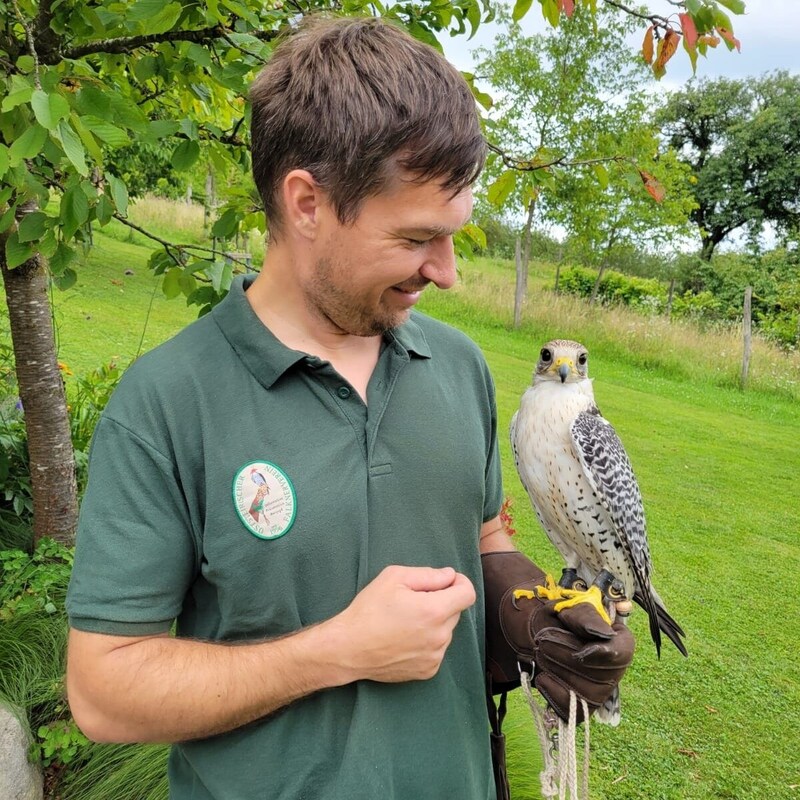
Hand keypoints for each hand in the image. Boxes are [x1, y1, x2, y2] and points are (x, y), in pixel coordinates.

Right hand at [333, 565, 475, 682]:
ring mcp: (435, 656)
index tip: (447, 581)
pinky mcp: (428, 671)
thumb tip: (449, 576)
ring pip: (446, 631)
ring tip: (407, 622)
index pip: (468, 594)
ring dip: (435, 622)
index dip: (460, 582)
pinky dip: (428, 641)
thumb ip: (428, 574)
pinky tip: (405, 638)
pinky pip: (437, 649)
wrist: (349, 648)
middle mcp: (439, 636)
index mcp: (434, 611)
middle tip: (415, 601)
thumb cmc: (368, 610)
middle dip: (442, 601)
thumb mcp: (393, 578)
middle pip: (456, 611)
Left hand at [482, 551, 633, 722]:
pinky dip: (553, 693)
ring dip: (557, 671)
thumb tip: (601, 632)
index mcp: (621, 641)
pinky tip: (542, 677)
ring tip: (541, 654)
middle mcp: (616, 671)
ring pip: (585, 694)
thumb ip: (585, 616)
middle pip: (598, 675)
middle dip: (565, 657)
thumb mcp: (571, 607)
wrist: (540, 634)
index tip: (582, 651)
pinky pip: (573, 711)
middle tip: (542, 641)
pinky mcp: (583, 707)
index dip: (602, 655)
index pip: (621, 654)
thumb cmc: (560, 619)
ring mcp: (601, 692)